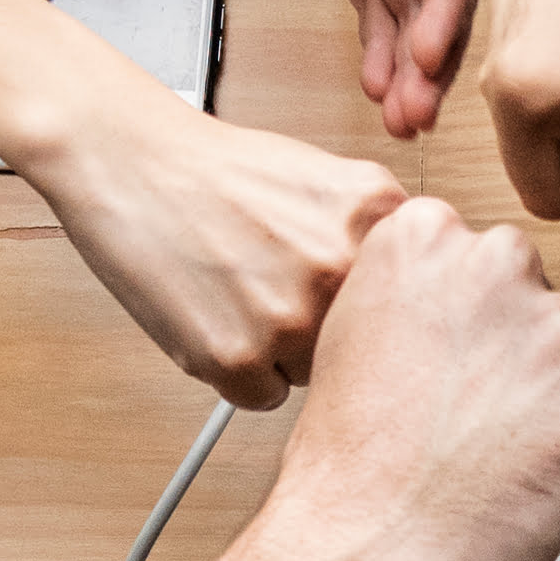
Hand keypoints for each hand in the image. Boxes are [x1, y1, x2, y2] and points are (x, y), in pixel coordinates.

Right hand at [23, 96, 404, 408]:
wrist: (132, 163)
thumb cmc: (221, 171)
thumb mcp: (330, 180)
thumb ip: (381, 238)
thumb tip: (426, 300)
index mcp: (378, 217)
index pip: (412, 301)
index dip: (375, 305)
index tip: (349, 298)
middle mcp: (342, 267)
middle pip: (367, 344)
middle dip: (329, 328)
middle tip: (277, 286)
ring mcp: (290, 318)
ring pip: (316, 376)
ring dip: (283, 352)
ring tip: (240, 292)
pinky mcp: (237, 359)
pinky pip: (264, 397)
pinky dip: (239, 372)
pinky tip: (216, 317)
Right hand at [227, 196, 559, 560]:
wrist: (364, 558)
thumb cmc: (347, 474)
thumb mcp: (353, 339)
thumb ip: (421, 301)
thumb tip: (471, 315)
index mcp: (424, 235)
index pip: (480, 262)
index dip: (466, 330)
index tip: (446, 370)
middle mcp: (499, 261)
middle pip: (537, 304)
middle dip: (518, 361)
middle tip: (471, 426)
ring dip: (557, 409)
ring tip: (493, 465)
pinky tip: (531, 486)